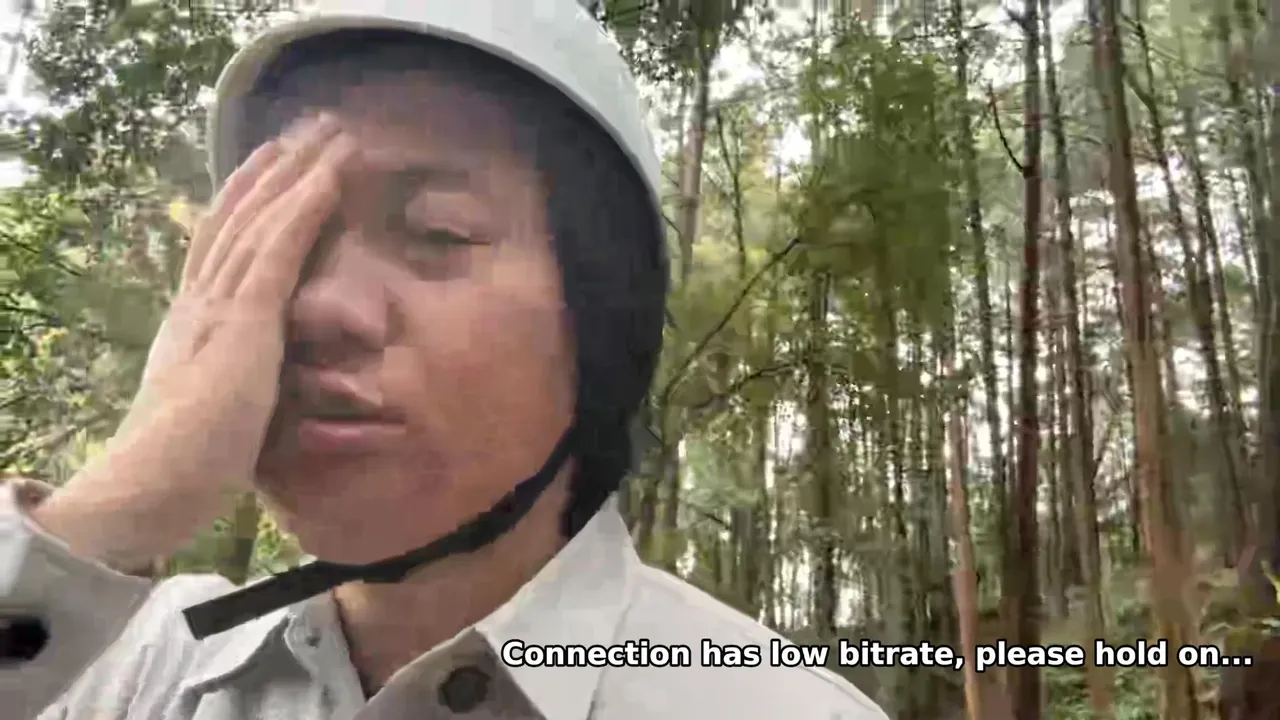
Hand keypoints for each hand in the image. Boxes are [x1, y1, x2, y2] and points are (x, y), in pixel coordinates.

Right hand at [32, 115, 354, 568]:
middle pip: (239, 217)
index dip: (246, 201)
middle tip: (306, 128)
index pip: (219, 245)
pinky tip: (329, 176)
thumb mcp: (214, 412)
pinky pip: (279, 250)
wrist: (150, 489)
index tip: (270, 166)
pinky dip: (305, 208)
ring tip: (328, 134)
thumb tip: (252, 389)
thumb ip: (234, 386)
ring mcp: (218, 307)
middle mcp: (199, 301)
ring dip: (298, 172)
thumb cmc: (184, 468)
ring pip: (262, 220)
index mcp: (192, 322)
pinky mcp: (242, 322)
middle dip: (274, 169)